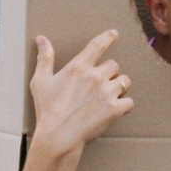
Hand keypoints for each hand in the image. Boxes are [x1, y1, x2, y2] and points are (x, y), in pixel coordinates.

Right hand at [30, 32, 133, 154]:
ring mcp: (106, 92)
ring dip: (119, 87)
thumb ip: (45, 58)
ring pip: (124, 81)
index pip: (98, 45)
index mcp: (78, 67)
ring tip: (108, 97)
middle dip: (109, 74)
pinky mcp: (115, 109)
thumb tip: (41, 38)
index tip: (114, 34)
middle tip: (100, 86)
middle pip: (114, 66)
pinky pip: (129, 102)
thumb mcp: (40, 81)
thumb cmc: (47, 110)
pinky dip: (124, 106)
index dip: (108, 37)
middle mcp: (95, 76)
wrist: (58, 136)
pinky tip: (115, 110)